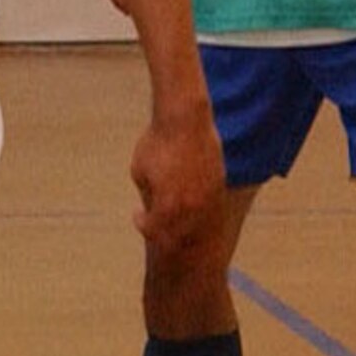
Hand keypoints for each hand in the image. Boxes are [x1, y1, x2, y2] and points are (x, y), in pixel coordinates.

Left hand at [130, 105, 225, 256]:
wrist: (185, 121)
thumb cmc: (157, 144)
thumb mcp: (140, 170)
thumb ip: (147, 192)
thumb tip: (151, 204)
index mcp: (168, 205)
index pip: (155, 232)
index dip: (143, 225)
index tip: (137, 213)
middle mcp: (191, 206)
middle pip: (178, 235)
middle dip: (164, 230)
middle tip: (155, 221)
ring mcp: (208, 196)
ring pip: (197, 224)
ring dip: (184, 223)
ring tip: (172, 212)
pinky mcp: (218, 184)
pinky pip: (209, 208)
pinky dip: (197, 210)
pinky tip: (187, 199)